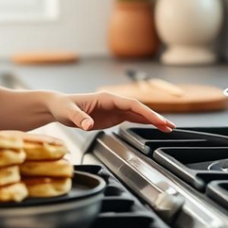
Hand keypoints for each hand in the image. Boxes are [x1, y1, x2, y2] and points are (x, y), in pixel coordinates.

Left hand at [47, 91, 175, 132]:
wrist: (58, 107)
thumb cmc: (63, 107)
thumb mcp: (68, 113)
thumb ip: (79, 118)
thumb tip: (88, 125)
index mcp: (106, 98)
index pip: (131, 104)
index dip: (146, 112)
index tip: (157, 120)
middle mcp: (113, 102)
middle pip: (139, 108)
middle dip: (155, 117)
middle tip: (169, 126)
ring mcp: (114, 109)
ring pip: (138, 113)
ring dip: (153, 120)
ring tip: (168, 128)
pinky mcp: (113, 116)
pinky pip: (133, 118)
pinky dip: (144, 123)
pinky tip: (155, 127)